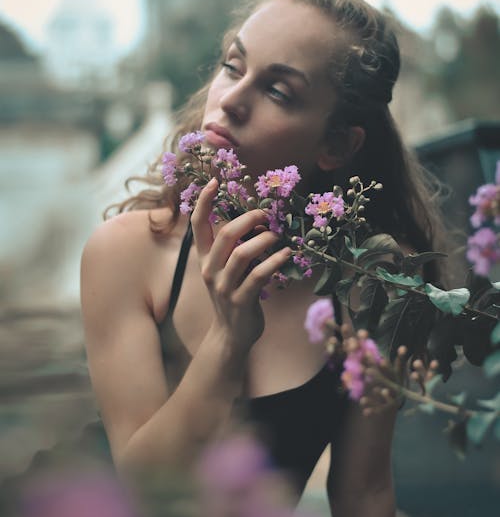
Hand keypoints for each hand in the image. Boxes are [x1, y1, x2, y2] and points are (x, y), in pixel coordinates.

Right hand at [191, 179, 291, 351]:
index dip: (204, 201)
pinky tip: (286, 254)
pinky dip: (275, 261)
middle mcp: (210, 270)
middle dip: (248, 219)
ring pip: (243, 254)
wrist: (231, 335)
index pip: (198, 224)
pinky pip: (259, 275)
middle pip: (225, 235)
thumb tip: (257, 220)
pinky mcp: (241, 300)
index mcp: (204, 258)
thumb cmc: (234, 293)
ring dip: (264, 240)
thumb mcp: (227, 268)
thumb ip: (234, 246)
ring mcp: (224, 286)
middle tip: (266, 215)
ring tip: (278, 236)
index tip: (214, 181)